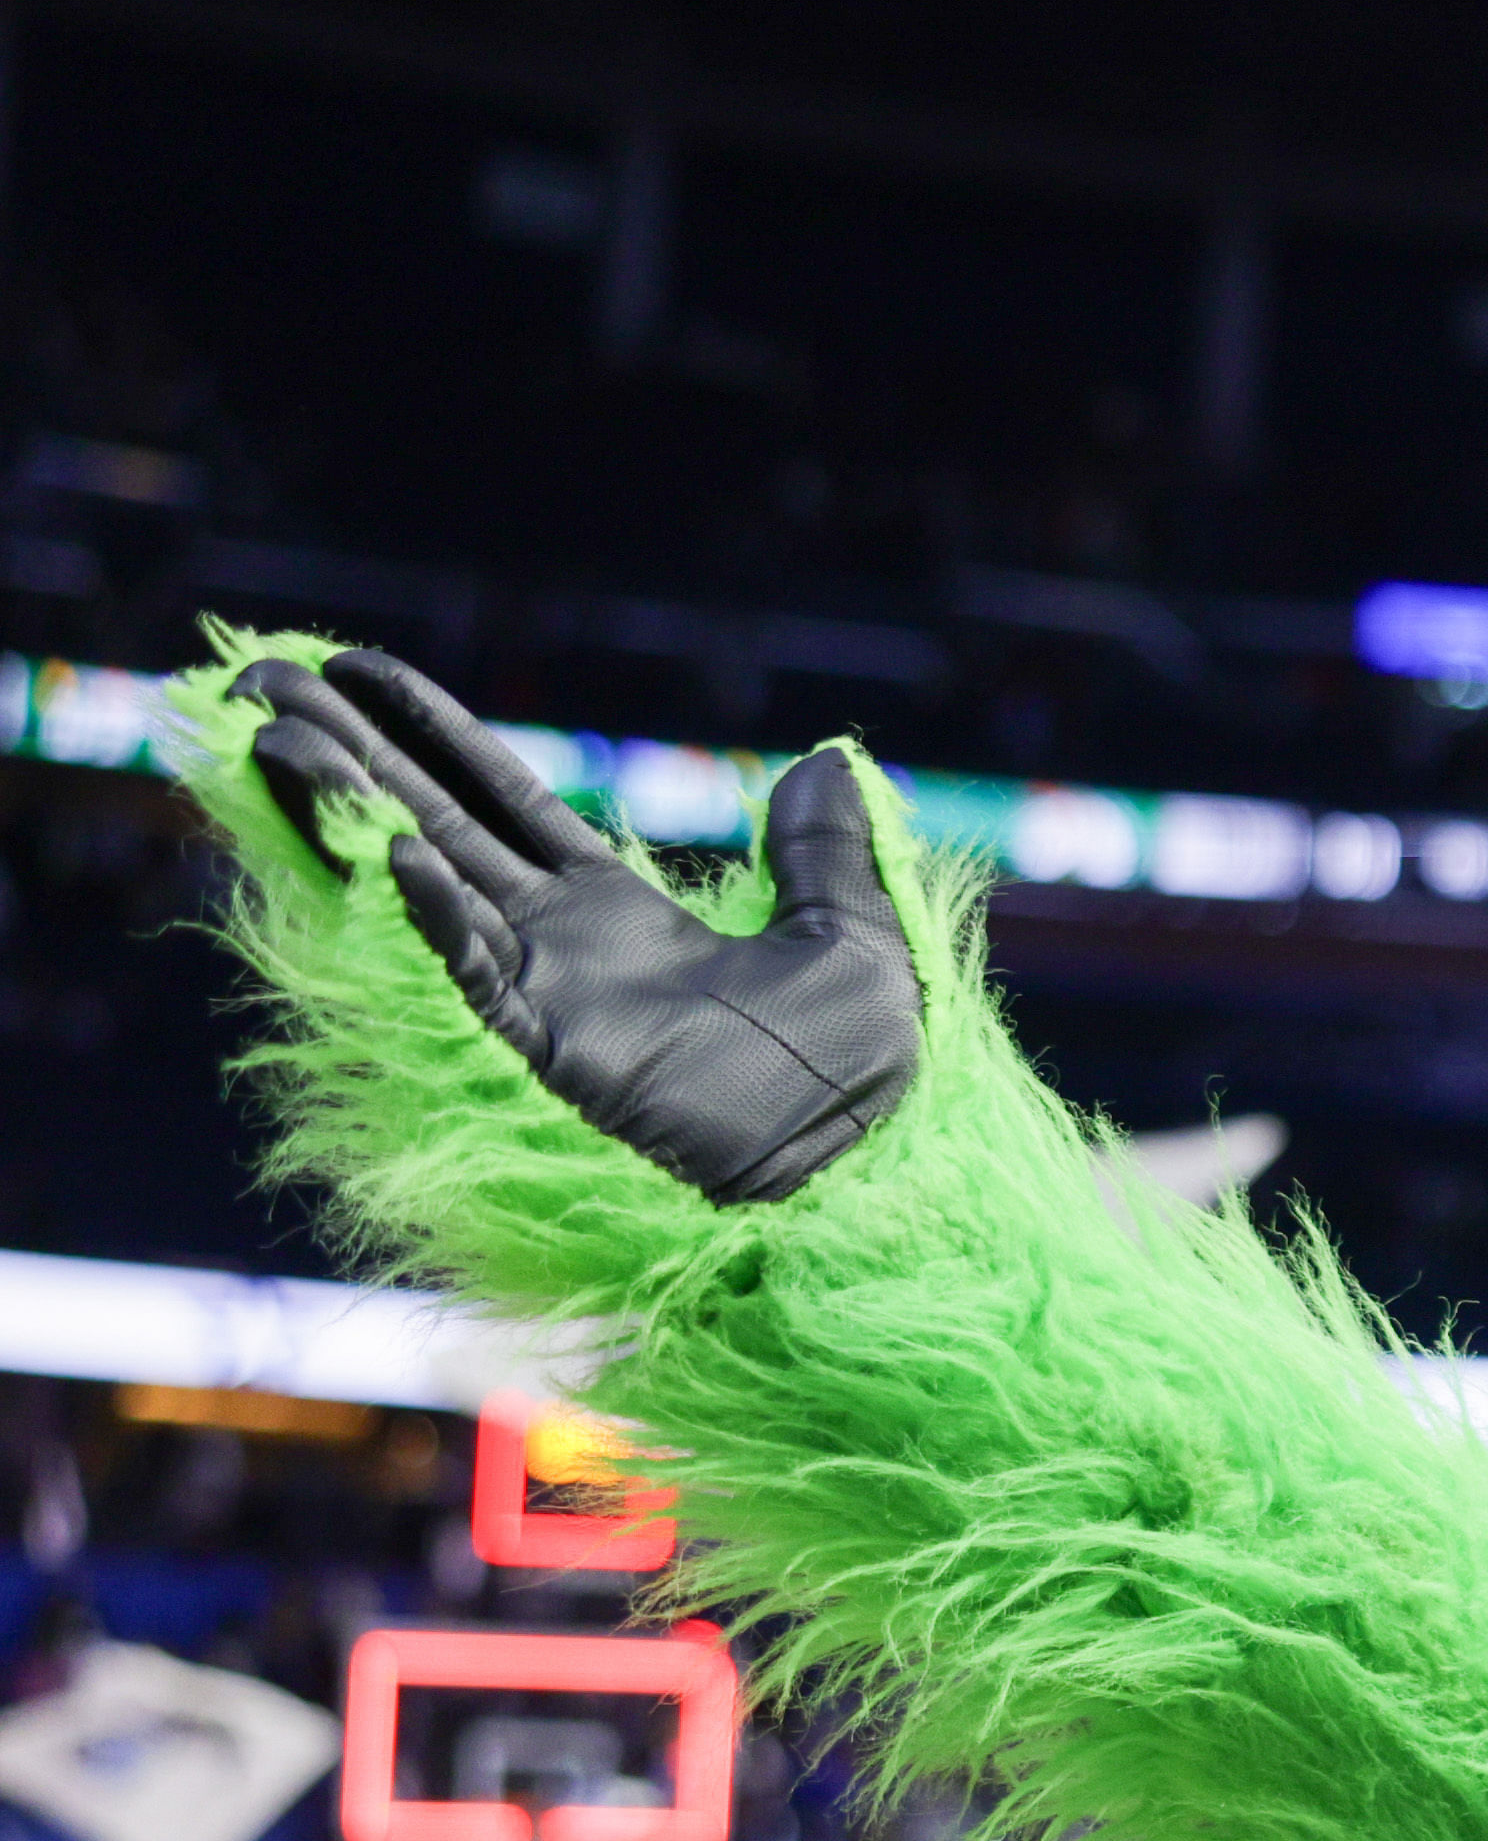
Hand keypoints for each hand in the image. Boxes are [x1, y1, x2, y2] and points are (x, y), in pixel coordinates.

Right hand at [239, 646, 917, 1202]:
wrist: (868, 1170)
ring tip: (275, 741)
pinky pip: (477, 970)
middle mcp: (561, 943)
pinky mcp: (552, 1050)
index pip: (503, 800)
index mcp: (618, 911)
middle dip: (352, 750)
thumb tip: (831, 757)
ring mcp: (547, 993)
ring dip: (350, 811)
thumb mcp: (855, 938)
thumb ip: (825, 851)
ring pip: (425, 882)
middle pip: (433, 821)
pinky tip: (391, 852)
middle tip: (266, 677)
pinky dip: (434, 913)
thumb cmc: (862, 1078)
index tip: (358, 669)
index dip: (430, 733)